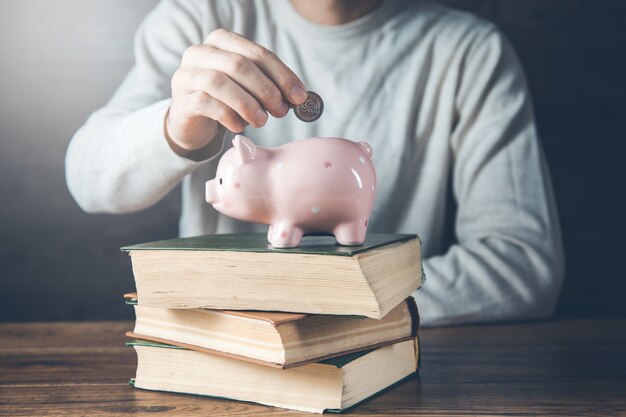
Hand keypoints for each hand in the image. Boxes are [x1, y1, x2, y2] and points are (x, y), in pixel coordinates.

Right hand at [166, 29, 308, 152]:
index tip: (299, 97)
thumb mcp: (248, 88)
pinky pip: (205, 103)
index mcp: (221, 41)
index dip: (281, 75)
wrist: (191, 120)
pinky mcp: (181, 100)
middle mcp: (200, 52)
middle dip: (266, 89)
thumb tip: (299, 98)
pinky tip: (240, 126)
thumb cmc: (225, 99)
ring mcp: (187, 75)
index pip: (257, 53)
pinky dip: (228, 115)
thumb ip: (270, 87)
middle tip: (281, 111)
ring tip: (262, 121)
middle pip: (239, 65)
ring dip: (247, 103)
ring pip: (219, 82)